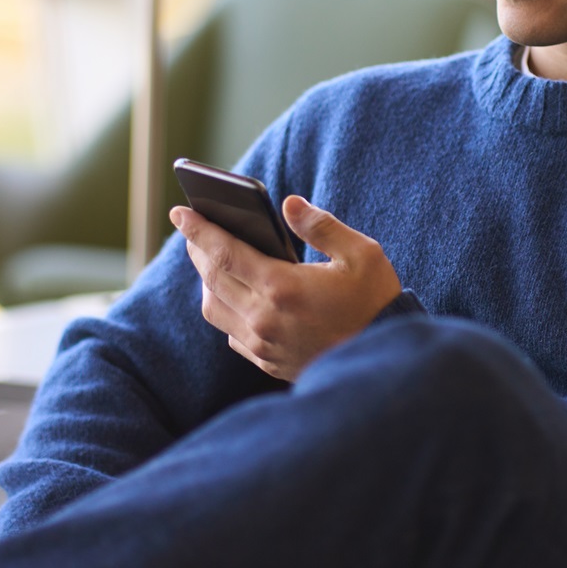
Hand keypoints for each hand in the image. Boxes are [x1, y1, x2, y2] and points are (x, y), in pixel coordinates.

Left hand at [171, 195, 401, 381]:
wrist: (386, 362)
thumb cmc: (376, 303)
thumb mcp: (361, 255)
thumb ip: (321, 226)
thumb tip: (288, 204)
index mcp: (282, 287)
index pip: (223, 252)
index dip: (198, 230)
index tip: (180, 212)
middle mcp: (264, 319)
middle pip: (212, 279)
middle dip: (197, 250)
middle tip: (192, 230)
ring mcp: (263, 345)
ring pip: (215, 309)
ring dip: (207, 283)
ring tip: (213, 262)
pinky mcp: (268, 363)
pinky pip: (232, 334)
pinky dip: (226, 310)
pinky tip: (237, 296)